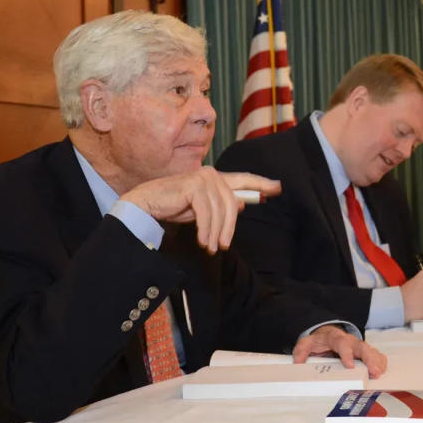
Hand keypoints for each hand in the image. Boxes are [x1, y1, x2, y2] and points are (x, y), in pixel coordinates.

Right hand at [119, 166, 280, 253]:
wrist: (144, 205)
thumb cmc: (171, 207)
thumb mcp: (201, 210)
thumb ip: (220, 206)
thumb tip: (242, 204)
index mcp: (215, 178)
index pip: (244, 179)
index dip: (261, 184)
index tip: (277, 188)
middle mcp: (211, 174)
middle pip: (233, 202)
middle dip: (230, 227)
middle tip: (224, 246)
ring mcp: (203, 177)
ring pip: (222, 210)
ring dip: (217, 232)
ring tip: (211, 247)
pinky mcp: (194, 185)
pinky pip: (208, 213)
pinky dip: (207, 230)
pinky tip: (203, 242)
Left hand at [293, 325, 386, 378]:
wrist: (327, 334)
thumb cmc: (320, 341)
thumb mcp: (308, 343)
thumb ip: (302, 350)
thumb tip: (298, 362)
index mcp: (336, 338)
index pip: (343, 344)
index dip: (347, 354)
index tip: (350, 365)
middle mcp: (350, 341)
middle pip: (362, 347)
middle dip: (369, 359)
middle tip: (374, 371)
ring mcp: (359, 346)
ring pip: (371, 351)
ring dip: (376, 362)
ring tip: (379, 373)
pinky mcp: (364, 352)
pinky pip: (375, 354)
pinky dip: (380, 361)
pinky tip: (382, 370)